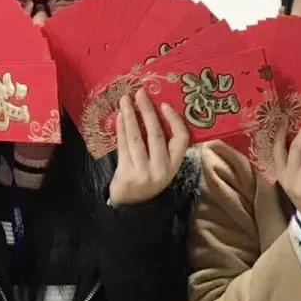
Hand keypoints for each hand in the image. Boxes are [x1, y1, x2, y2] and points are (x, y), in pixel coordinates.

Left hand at [109, 91, 189, 205]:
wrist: (132, 207)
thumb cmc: (148, 178)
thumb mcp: (162, 165)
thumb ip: (162, 144)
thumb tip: (155, 108)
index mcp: (175, 164)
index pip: (182, 139)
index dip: (174, 120)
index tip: (164, 104)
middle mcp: (162, 169)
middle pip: (156, 135)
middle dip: (147, 111)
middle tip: (140, 93)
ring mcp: (144, 172)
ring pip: (137, 138)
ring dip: (130, 116)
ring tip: (125, 100)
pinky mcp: (126, 174)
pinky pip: (123, 147)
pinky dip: (121, 129)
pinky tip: (119, 117)